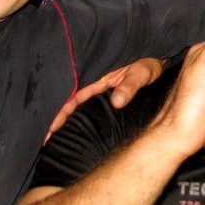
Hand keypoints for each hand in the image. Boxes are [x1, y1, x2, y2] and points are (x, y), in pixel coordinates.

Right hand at [44, 58, 165, 142]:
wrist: (158, 63)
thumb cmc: (149, 66)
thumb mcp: (141, 73)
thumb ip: (130, 86)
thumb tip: (117, 101)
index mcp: (100, 81)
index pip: (75, 98)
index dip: (62, 112)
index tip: (51, 127)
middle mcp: (97, 89)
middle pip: (72, 106)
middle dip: (57, 121)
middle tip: (45, 140)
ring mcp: (102, 96)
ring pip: (79, 110)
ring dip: (66, 123)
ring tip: (52, 141)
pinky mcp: (108, 100)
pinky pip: (89, 112)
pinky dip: (79, 122)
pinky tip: (74, 135)